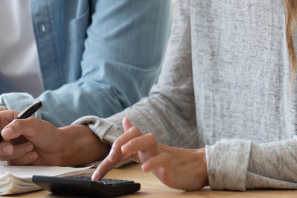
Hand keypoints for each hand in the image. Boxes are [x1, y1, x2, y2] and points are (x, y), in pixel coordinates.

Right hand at [0, 110, 107, 166]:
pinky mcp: (12, 159)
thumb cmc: (48, 133)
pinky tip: (33, 154)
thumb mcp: (35, 125)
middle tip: (10, 148)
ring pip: (0, 154)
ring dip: (17, 152)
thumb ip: (19, 126)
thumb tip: (3, 133)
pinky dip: (22, 159)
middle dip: (0, 147)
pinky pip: (10, 163)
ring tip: (31, 147)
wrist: (59, 149)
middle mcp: (5, 133)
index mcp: (8, 120)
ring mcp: (7, 147)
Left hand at [92, 118, 208, 190]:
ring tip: (123, 152)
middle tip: (110, 155)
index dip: (109, 155)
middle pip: (135, 134)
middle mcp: (152, 147)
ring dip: (134, 144)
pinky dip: (153, 162)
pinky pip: (162, 159)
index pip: (125, 142)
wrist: (199, 167)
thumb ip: (137, 140)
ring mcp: (162, 153)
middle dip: (120, 142)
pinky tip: (144, 168)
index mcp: (145, 147)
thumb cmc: (173, 162)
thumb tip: (126, 121)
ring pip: (149, 140)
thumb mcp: (151, 152)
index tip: (97, 174)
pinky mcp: (171, 163)